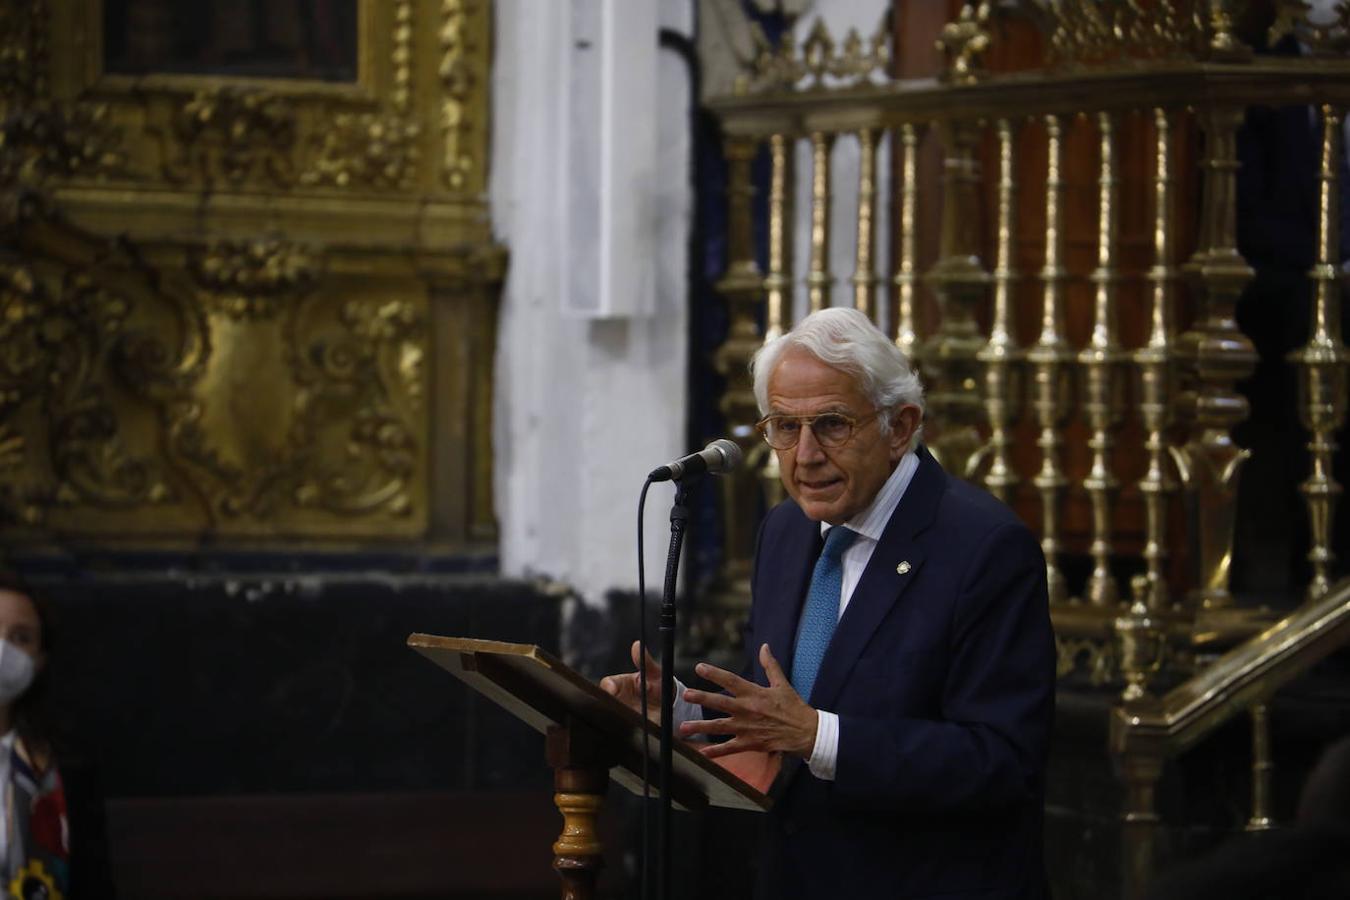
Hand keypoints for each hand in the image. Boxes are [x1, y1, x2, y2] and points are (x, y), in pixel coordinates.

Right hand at [599, 640, 661, 723]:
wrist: (672, 705)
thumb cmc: (660, 685)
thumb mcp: (655, 673)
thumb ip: (646, 661)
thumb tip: (636, 645)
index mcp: (621, 684)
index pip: (608, 684)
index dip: (608, 687)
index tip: (611, 690)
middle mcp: (619, 699)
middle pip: (606, 702)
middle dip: (608, 705)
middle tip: (615, 707)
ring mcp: (624, 714)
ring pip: (613, 717)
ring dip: (617, 718)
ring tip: (628, 718)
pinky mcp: (631, 728)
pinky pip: (624, 730)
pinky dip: (627, 730)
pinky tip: (633, 728)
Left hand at [678, 644, 817, 758]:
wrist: (806, 733)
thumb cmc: (794, 707)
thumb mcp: (782, 684)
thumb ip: (770, 665)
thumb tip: (764, 646)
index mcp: (754, 693)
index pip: (731, 681)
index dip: (714, 673)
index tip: (699, 668)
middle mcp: (747, 710)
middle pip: (720, 703)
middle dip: (701, 698)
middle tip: (686, 695)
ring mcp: (747, 728)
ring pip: (719, 727)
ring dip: (701, 727)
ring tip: (683, 728)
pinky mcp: (750, 743)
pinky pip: (730, 748)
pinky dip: (716, 751)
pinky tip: (702, 752)